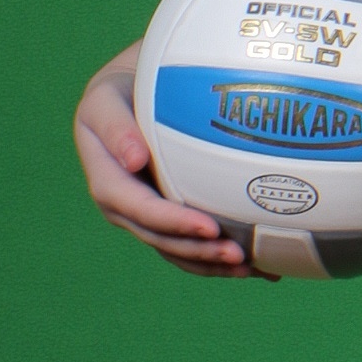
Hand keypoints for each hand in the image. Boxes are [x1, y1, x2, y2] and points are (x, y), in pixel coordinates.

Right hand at [73, 50, 247, 273]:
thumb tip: (134, 159)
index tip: (209, 227)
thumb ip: (115, 127)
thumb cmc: (118, 94)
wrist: (125, 98)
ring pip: (179, 251)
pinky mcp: (168, 218)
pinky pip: (192, 245)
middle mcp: (126, 209)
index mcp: (108, 184)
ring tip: (252, 267)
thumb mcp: (105, 101)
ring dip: (213, 263)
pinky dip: (220, 257)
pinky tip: (257, 263)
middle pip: (164, 240)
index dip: (175, 223)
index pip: (142, 211)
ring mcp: (147, 218)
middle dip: (201, 251)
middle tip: (240, 255)